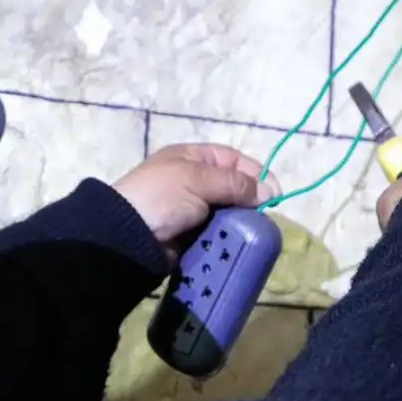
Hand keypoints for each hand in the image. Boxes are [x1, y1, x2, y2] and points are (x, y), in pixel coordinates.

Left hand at [113, 144, 268, 254]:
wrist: (127, 236)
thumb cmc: (162, 197)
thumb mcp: (199, 180)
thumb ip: (235, 183)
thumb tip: (268, 191)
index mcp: (192, 157)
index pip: (233, 160)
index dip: (256, 173)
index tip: (273, 194)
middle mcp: (193, 180)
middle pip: (233, 187)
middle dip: (250, 201)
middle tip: (264, 216)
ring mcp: (191, 208)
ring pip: (227, 212)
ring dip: (239, 222)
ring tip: (252, 231)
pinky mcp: (190, 234)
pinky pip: (216, 232)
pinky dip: (227, 237)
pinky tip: (237, 242)